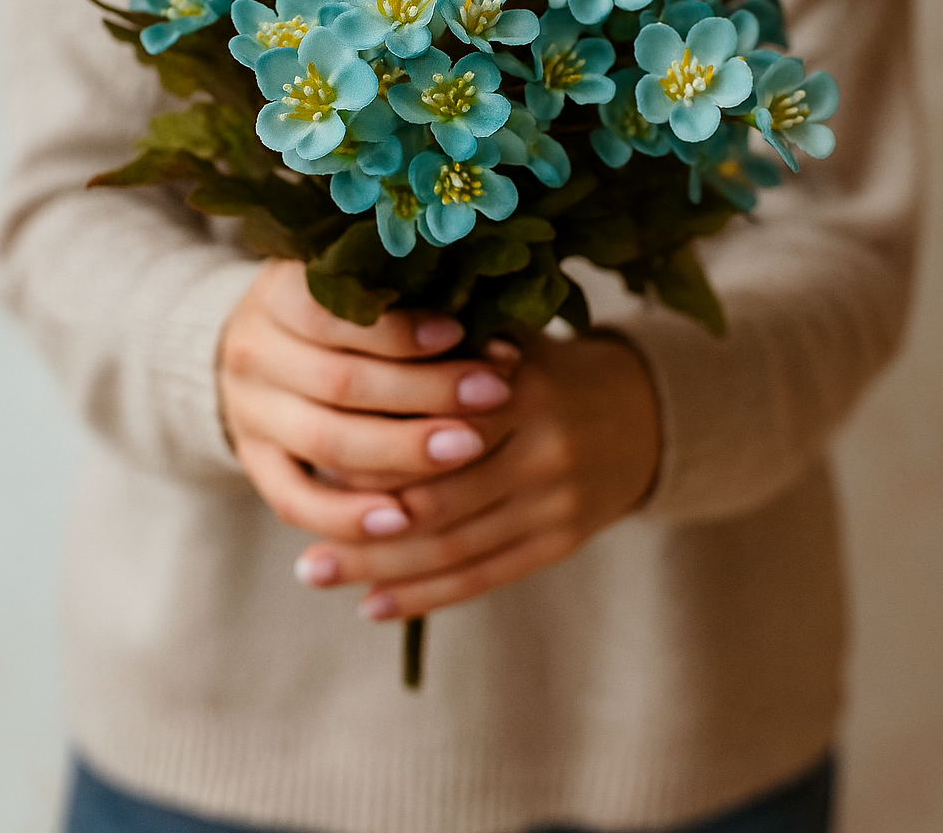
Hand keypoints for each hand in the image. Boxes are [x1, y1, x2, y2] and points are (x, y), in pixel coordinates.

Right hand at [217, 260, 518, 542]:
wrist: (262, 349)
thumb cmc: (338, 311)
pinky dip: (348, 517)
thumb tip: (492, 334)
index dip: (401, 329)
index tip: (462, 333)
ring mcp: (250, 414)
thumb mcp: (358, 286)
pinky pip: (295, 502)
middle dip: (425, 390)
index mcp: (278, 294)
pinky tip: (403, 521)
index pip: (336, 314)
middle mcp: (254, 352)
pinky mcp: (254, 465)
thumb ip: (411, 300)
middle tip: (494, 393)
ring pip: (327, 442)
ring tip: (469, 448)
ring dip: (402, 452)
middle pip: (341, 382)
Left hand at [293, 330, 660, 619]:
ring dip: (380, 568)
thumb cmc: (544, 367)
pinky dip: (426, 594)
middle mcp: (545, 448)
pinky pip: (485, 575)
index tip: (311, 462)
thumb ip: (444, 348)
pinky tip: (371, 604)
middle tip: (301, 542)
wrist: (641, 412)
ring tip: (316, 573)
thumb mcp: (506, 338)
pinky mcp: (562, 541)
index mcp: (525, 387)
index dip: (372, 450)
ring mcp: (556, 501)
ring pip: (455, 547)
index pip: (434, 428)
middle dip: (363, 525)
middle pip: (440, 498)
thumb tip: (351, 358)